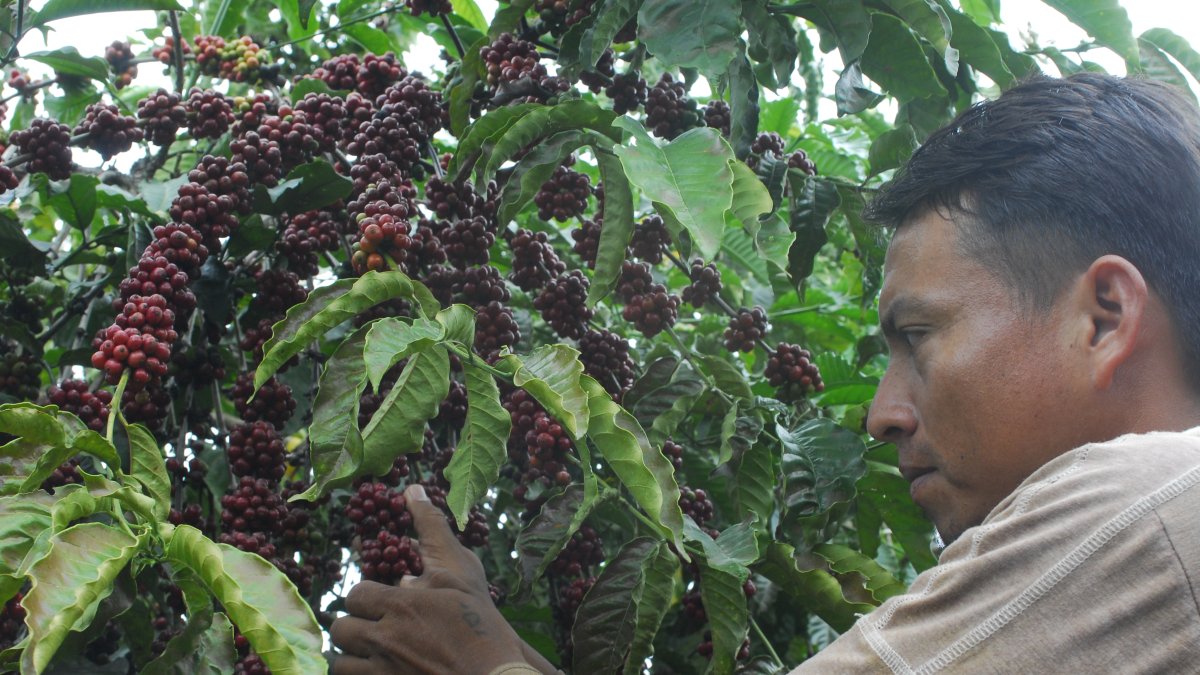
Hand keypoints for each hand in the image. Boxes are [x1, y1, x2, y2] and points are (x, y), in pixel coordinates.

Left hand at [331, 484, 529, 673]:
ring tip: (369, 648)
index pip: (356, 594)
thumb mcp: (459, 569)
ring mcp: (384, 670)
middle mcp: (385, 639)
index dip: (366, 595)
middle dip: (355, 624)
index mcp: (400, 604)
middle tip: (374, 624)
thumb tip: (412, 489)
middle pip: (341, 628)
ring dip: (350, 652)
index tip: (380, 599)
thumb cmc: (479, 620)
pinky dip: (356, 672)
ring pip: (339, 661)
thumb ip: (431, 528)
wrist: (495, 674)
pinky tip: (371, 668)